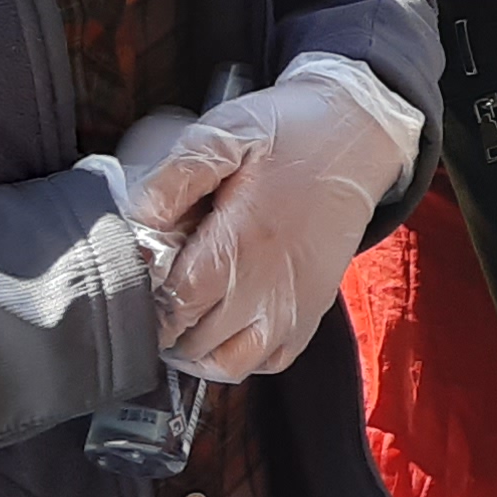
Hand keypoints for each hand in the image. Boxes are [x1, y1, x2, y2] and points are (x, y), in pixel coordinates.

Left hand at [140, 55, 417, 378]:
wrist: (359, 137)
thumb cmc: (290, 133)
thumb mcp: (227, 131)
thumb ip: (178, 173)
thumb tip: (138, 217)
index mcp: (242, 243)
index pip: (173, 305)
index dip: (144, 301)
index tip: (138, 278)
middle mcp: (270, 287)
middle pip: (193, 341)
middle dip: (163, 325)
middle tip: (155, 291)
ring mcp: (295, 306)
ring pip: (228, 364)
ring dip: (195, 351)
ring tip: (180, 320)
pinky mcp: (313, 311)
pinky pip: (269, 361)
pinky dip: (240, 357)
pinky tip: (223, 327)